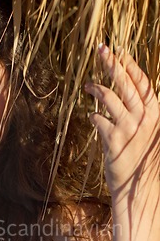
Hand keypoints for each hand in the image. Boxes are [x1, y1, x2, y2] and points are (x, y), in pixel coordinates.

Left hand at [85, 44, 159, 199]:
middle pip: (127, 85)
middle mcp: (144, 120)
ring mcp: (129, 130)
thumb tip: (126, 98)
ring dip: (98, 89)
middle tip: (101, 50)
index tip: (120, 51)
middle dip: (114, 65)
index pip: (143, 84)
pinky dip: (94, 116)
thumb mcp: (148, 136)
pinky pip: (100, 121)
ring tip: (87, 85)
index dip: (132, 66)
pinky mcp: (114, 142)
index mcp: (155, 115)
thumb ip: (140, 116)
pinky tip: (91, 116)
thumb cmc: (141, 162)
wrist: (137, 190)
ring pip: (112, 99)